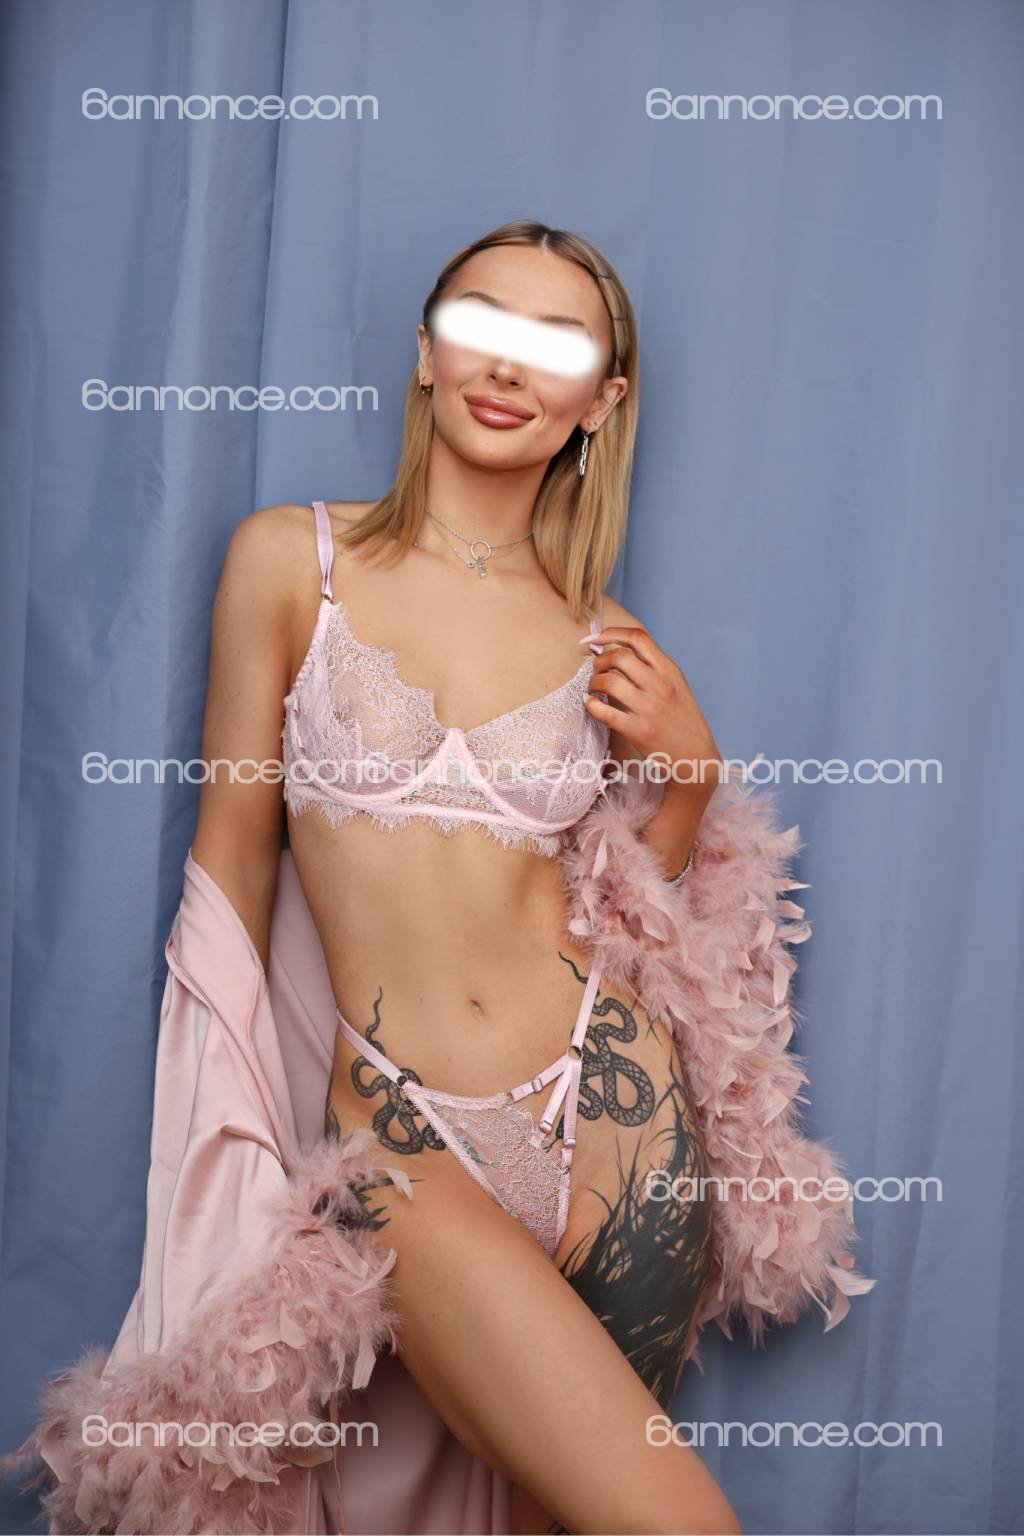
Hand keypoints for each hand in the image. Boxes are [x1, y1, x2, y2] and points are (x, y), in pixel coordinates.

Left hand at [584, 626, 719, 793]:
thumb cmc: (682, 720)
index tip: (594, 639)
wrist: (696, 756)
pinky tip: (592, 705)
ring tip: (594, 689)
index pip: (638, 638)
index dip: (611, 633)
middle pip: (619, 656)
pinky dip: (591, 705)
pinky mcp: (638, 730)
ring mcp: (649, 708)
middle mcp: (660, 686)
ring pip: (609, 681)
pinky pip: (604, 712)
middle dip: (599, 659)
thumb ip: (651, 668)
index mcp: (670, 671)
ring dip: (593, 682)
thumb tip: (616, 650)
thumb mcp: (676, 686)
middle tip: (595, 669)